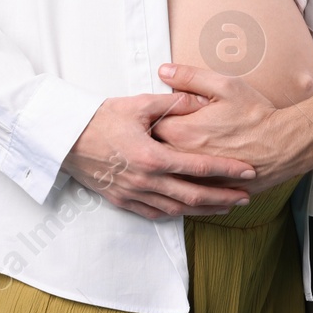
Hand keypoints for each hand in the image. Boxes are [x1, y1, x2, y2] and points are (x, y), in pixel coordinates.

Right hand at [61, 93, 257, 219]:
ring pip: (176, 209)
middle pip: (192, 196)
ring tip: (226, 206)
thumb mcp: (139, 104)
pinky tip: (191, 211)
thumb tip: (201, 99)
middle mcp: (144, 181)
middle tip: (246, 196)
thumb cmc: (100, 117)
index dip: (227, 171)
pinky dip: (177, 213)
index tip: (248, 172)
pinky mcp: (121, 201)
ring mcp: (132, 194)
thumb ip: (174, 103)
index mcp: (151, 157)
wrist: (63, 138)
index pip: (198, 168)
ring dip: (204, 209)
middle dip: (223, 197)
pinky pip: (155, 213)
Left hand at [152, 63, 308, 193]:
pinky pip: (185, 187)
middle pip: (152, 151)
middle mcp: (183, 157)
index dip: (149, 118)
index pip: (148, 125)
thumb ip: (190, 77)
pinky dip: (181, 180)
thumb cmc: (256, 115)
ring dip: (164, 163)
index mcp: (182, 131)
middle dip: (151, 142)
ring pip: (167, 172)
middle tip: (157, 133)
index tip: (152, 115)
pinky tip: (186, 172)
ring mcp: (194, 177)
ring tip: (168, 153)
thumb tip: (164, 71)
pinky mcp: (207, 189)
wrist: (283, 145)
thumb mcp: (225, 86)